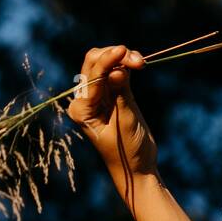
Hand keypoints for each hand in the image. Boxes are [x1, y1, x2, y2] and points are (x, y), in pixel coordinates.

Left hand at [67, 44, 157, 177]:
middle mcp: (85, 100)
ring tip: (141, 63)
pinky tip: (139, 64)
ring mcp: (97, 96)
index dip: (108, 59)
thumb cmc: (128, 152)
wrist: (137, 169)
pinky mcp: (111, 94)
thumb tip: (117, 68)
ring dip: (123, 58)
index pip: (92, 74)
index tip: (125, 51)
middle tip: (138, 62)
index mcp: (81, 109)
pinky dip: (126, 64)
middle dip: (115, 55)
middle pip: (94, 62)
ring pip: (105, 63)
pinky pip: (116, 70)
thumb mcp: (125, 122)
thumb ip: (120, 94)